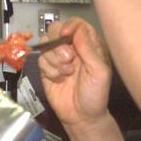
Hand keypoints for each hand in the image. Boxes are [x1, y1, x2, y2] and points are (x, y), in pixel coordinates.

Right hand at [37, 18, 112, 133]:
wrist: (81, 116)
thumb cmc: (95, 96)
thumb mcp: (99, 73)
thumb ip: (89, 50)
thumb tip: (79, 30)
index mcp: (89, 45)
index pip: (77, 24)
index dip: (70, 26)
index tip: (67, 35)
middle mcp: (73, 48)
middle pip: (57, 29)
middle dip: (58, 43)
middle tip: (67, 58)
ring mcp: (59, 57)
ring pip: (46, 43)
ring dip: (54, 59)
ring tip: (66, 73)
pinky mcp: (48, 68)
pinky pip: (40, 59)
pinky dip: (49, 70)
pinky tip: (58, 79)